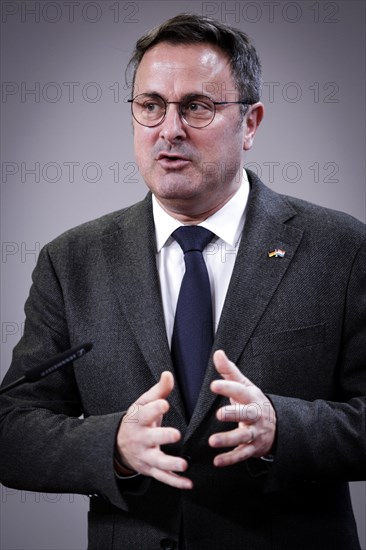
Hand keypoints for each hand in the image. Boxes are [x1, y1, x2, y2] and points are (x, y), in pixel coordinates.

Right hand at [115, 371, 191, 488]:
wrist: (117, 445)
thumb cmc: (137, 420)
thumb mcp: (143, 403)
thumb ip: (158, 391)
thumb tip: (168, 374)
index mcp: (138, 420)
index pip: (145, 413)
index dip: (154, 408)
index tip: (164, 404)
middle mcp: (141, 438)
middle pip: (151, 437)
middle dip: (163, 436)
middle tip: (175, 434)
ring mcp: (145, 455)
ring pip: (158, 461)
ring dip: (171, 464)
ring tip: (184, 465)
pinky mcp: (151, 469)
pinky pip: (163, 477)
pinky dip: (175, 482)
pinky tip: (188, 483)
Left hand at [209, 350, 275, 466]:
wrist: (276, 424)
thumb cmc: (253, 401)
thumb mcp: (244, 385)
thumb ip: (229, 371)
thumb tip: (217, 353)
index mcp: (251, 398)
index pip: (240, 391)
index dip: (228, 387)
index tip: (214, 385)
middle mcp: (255, 415)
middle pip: (247, 414)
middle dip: (234, 414)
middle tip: (219, 414)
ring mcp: (256, 432)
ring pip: (244, 437)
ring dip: (228, 439)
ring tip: (213, 441)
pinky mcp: (253, 448)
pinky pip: (242, 454)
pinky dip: (230, 459)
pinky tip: (217, 461)